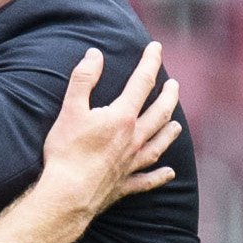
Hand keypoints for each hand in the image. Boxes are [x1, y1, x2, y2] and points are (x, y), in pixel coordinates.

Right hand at [37, 42, 179, 222]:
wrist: (67, 194)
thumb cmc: (66, 152)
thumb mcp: (70, 110)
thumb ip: (83, 79)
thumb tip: (95, 54)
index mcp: (122, 117)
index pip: (142, 82)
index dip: (150, 62)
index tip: (155, 48)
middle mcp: (134, 139)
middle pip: (159, 113)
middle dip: (168, 96)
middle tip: (174, 85)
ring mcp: (131, 163)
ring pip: (158, 144)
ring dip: (169, 133)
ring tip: (176, 125)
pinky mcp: (124, 185)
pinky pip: (148, 180)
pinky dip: (160, 176)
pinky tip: (169, 172)